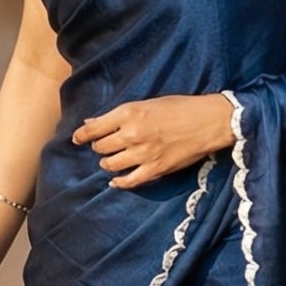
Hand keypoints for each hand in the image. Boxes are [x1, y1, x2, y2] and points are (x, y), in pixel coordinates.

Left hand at [72, 93, 231, 188]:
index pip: (93, 129)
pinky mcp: (155, 169)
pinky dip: (119, 182)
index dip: (81, 135)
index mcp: (129, 113)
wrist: (209, 121)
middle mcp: (132, 134)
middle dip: (99, 147)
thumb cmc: (180, 107)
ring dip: (107, 163)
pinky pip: (129, 181)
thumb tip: (93, 122)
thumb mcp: (147, 103)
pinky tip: (115, 181)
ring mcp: (143, 154)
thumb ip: (119, 115)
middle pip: (100, 148)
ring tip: (110, 161)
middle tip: (103, 146)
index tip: (76, 138)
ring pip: (111, 165)